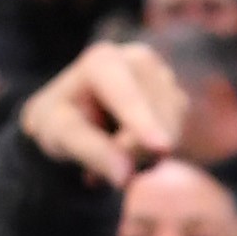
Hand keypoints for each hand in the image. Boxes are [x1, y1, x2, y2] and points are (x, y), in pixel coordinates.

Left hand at [15, 38, 185, 187]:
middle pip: (155, 117)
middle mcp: (140, 60)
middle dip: (134, 152)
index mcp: (103, 60)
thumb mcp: (59, 135)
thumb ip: (91, 151)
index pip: (127, 97)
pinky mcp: (176, 98)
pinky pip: (178, 136)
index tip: (162, 148)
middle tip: (94, 174)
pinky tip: (127, 149)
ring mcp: (163, 78)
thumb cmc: (58, 121)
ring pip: (172, 129)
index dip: (144, 122)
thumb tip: (126, 175)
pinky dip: (153, 153)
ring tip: (108, 155)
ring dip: (143, 156)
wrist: (72, 115)